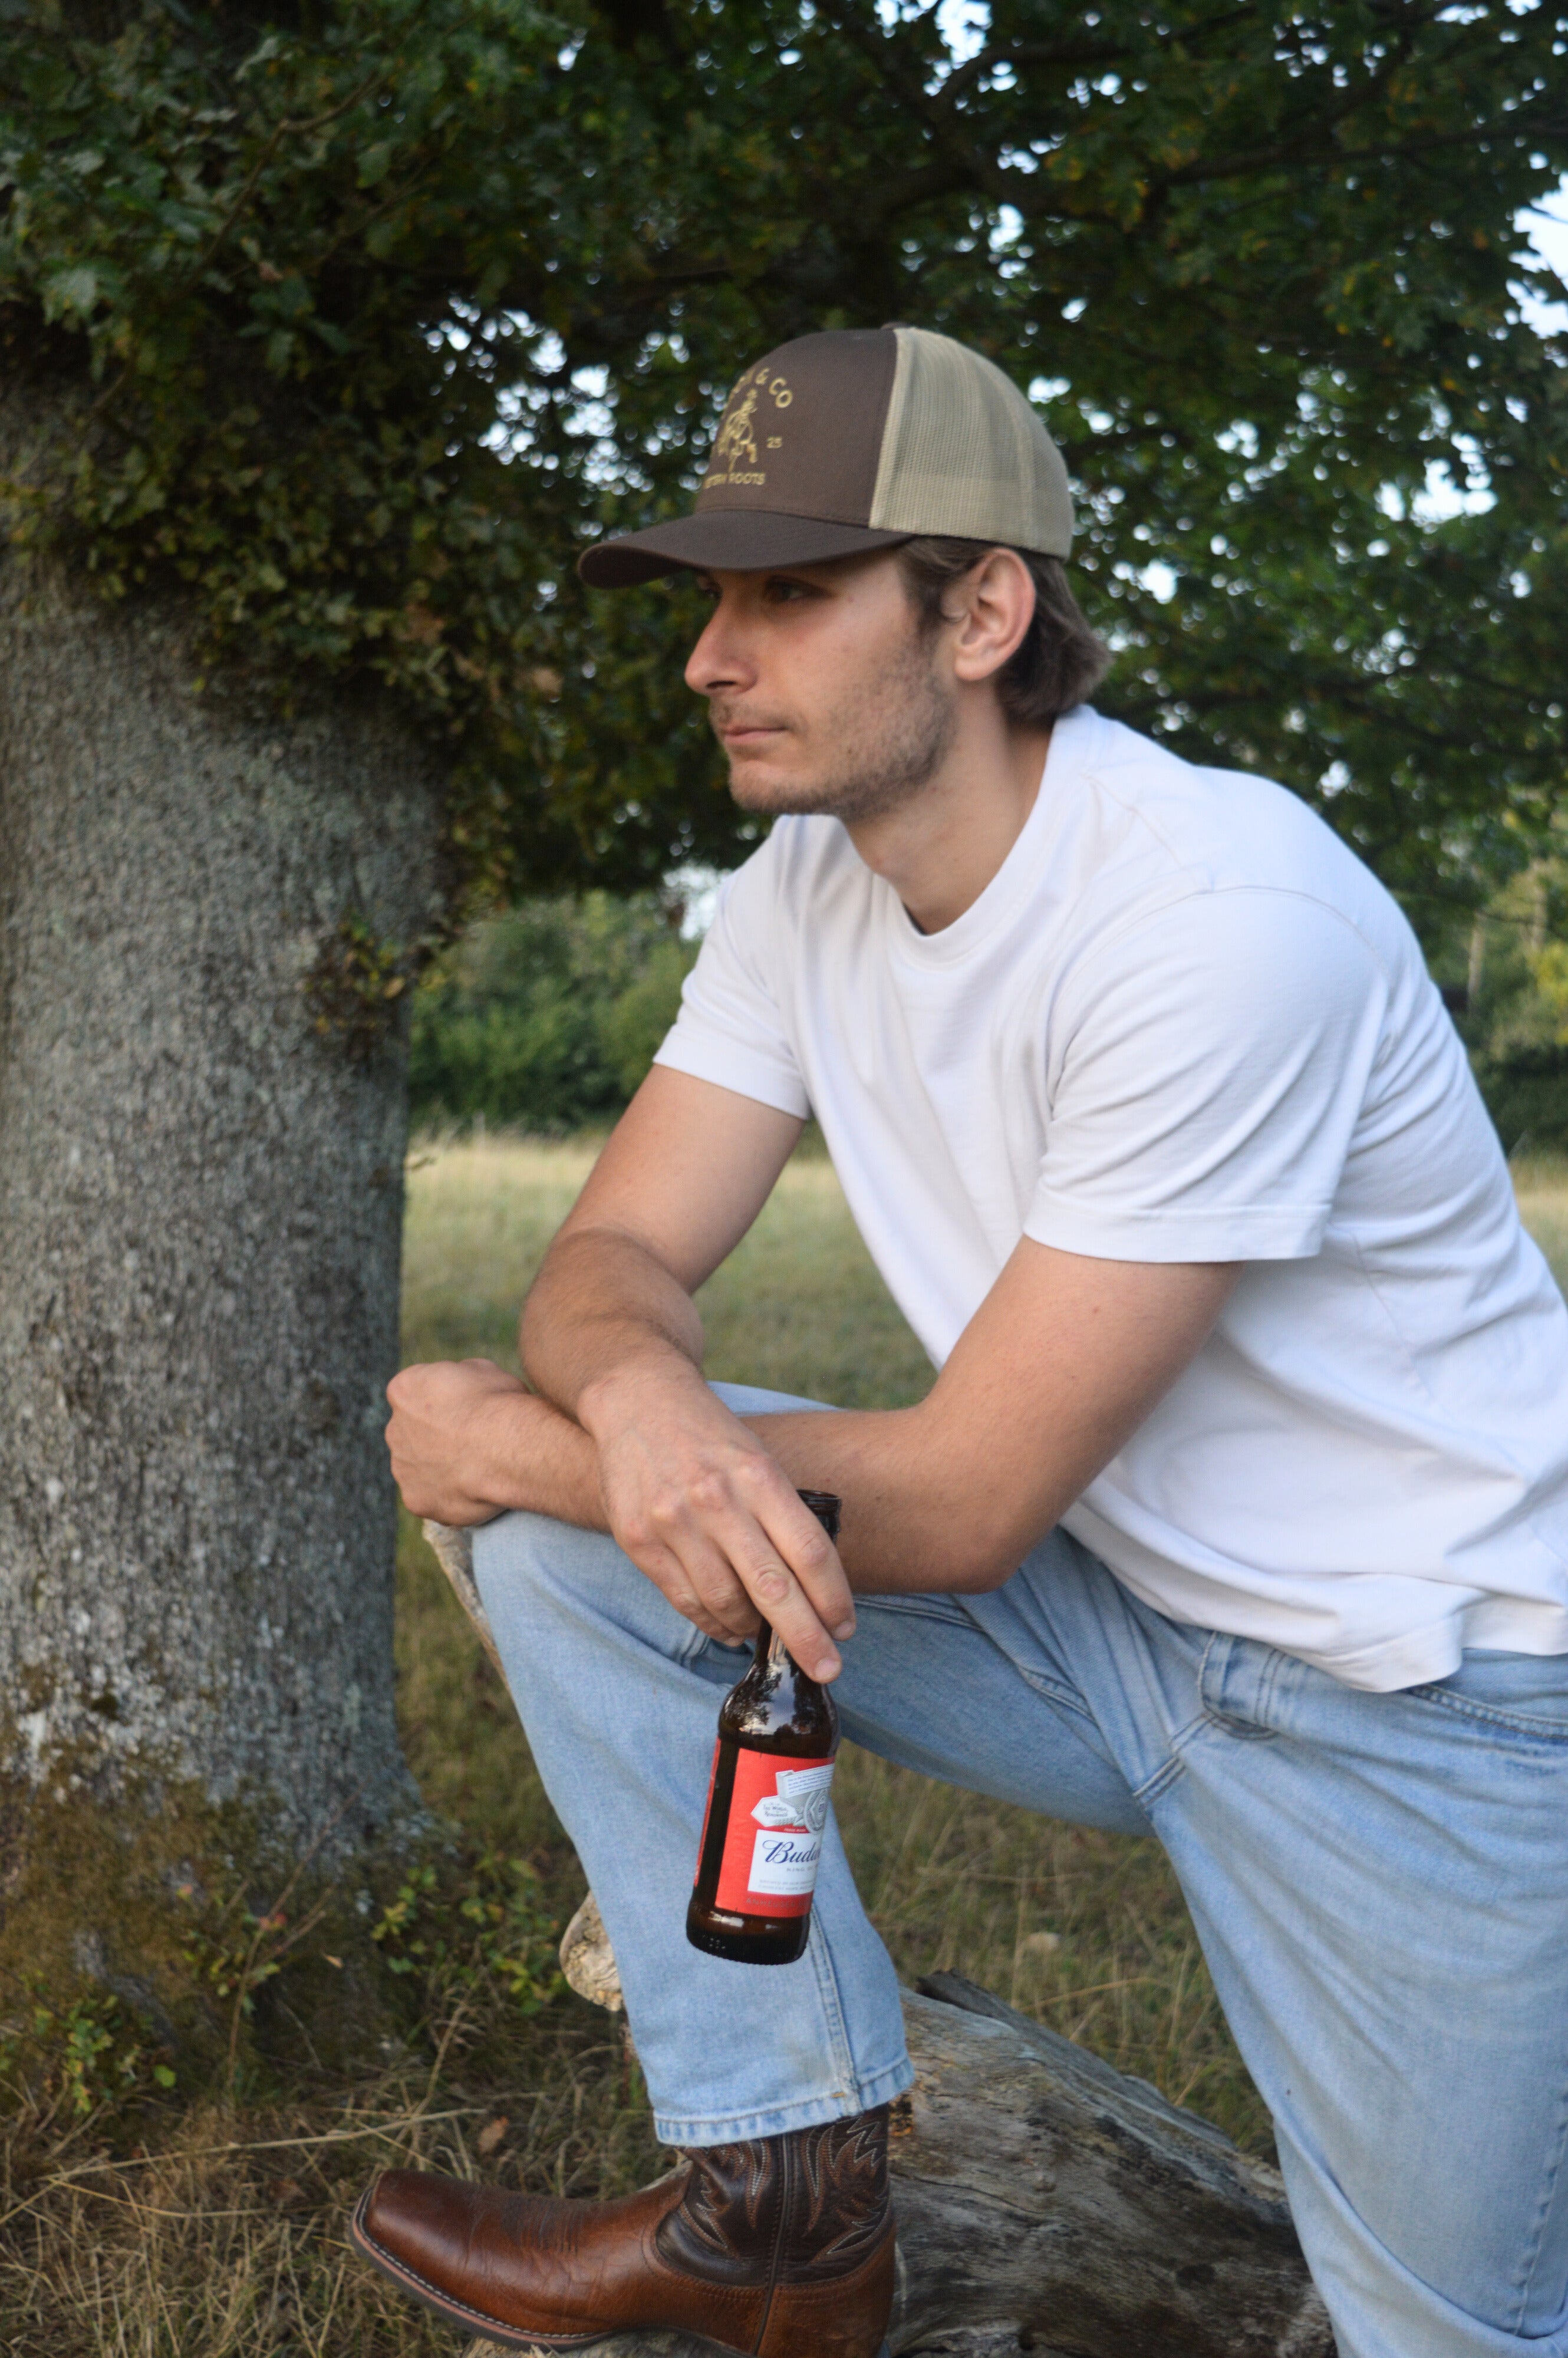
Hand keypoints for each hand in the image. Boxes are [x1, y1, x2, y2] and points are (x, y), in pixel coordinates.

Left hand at [385, 1357, 537, 1523]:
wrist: (506, 1450)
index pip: (417, 1391)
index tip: (469, 1408)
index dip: (445, 1400)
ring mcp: (403, 1467)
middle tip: (473, 1440)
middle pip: (413, 1431)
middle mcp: (394, 1428)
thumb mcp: (485, 1371)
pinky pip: (431, 1496)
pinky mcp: (415, 1500)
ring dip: (440, 1466)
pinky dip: (449, 1494)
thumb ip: (461, 1378)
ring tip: (477, 1467)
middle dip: (437, 1435)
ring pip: (419, 1466)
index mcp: (405, 1388)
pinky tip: (475, 1488)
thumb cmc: (499, 1405)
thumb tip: (464, 1387)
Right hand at [578, 1357, 855, 1679]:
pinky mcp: (638, 1541)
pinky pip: (684, 1601)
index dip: (833, 1597)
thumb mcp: (757, 1458)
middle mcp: (717, 1500)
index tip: (846, 1627)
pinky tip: (730, 1629)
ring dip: (752, 1632)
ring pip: (726, 1603)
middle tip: (829, 1668)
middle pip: (773, 1588)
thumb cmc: (711, 1435)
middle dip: (806, 1637)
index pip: (809, 1551)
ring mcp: (673, 1522)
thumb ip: (780, 1514)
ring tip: (766, 1639)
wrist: (638, 1399)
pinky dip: (713, 1624)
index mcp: (758, 1475)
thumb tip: (812, 1586)